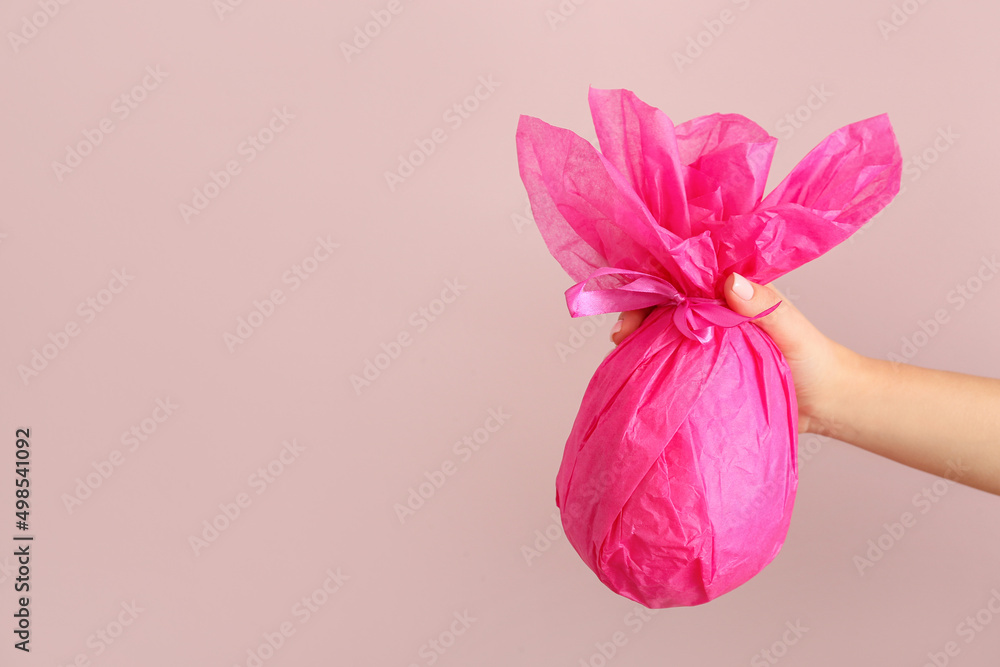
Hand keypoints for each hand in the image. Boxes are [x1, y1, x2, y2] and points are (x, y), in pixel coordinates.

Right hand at [610, 273, 853, 434]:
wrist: (827, 404)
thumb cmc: (814, 359)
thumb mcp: (790, 328)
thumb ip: (763, 305)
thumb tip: (730, 281)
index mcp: (729, 291)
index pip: (682, 277)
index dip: (655, 285)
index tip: (638, 306)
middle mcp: (711, 312)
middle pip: (663, 303)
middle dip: (637, 313)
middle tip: (621, 336)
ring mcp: (704, 342)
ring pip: (661, 331)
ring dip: (639, 340)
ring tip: (621, 354)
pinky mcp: (702, 372)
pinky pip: (670, 362)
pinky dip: (650, 365)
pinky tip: (636, 374)